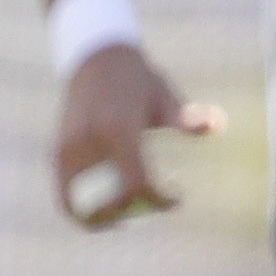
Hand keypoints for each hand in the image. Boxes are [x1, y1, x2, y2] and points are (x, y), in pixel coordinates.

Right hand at [52, 46, 223, 228]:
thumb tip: (217, 125)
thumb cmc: (138, 80)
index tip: (177, 199)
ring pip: (84, 205)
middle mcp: (90, 142)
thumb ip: (187, 117)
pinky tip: (107, 213)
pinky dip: (83, 211)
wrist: (96, 60)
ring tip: (129, 210)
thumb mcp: (165, 96)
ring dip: (108, 215)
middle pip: (111, 200)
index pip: (137, 183)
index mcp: (119, 130)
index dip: (159, 200)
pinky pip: (66, 196)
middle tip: (154, 204)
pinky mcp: (58, 154)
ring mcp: (70, 150)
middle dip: (135, 209)